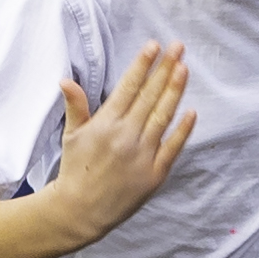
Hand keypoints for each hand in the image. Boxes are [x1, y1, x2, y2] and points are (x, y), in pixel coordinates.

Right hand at [48, 45, 195, 240]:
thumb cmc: (75, 171)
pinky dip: (183, 129)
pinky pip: (172, 147)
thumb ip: (76, 106)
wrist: (79, 211)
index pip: (128, 87)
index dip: (142, 64)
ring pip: (162, 116)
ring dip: (175, 90)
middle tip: (177, 47)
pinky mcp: (154, 174)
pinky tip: (192, 111)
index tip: (153, 46)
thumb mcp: (71, 136)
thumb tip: (66, 80)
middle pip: (149, 96)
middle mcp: (125, 136)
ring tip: (184, 68)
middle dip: (164, 68)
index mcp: (105, 124)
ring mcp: (142, 155)